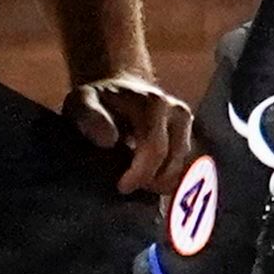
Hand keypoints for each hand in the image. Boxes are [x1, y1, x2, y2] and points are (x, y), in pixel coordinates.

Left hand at [66, 74, 194, 199]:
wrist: (121, 87)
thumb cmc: (99, 100)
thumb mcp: (83, 102)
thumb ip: (90, 117)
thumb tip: (108, 140)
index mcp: (154, 104)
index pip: (155, 150)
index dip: (140, 174)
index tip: (121, 186)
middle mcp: (177, 111)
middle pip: (172, 163)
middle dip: (150, 181)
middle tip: (126, 186)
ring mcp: (186, 124)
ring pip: (182, 168)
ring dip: (160, 181)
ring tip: (135, 179)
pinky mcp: (190, 135)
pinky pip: (186, 167)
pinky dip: (168, 178)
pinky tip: (148, 176)